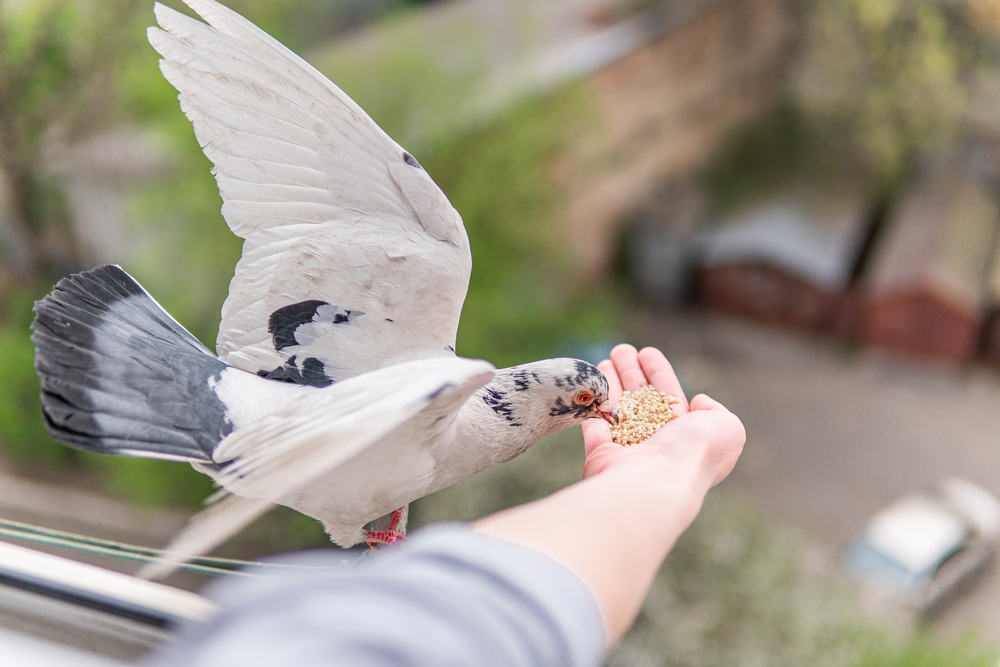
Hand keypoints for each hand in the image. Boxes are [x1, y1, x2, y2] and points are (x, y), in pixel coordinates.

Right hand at [582, 344, 744, 489]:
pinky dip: (593, 403)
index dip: (659, 371)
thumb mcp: (728, 427)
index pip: (668, 395)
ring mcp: (626, 448)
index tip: (647, 352)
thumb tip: (698, 401)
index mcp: (684, 434)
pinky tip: (590, 383)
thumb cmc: (694, 452)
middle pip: (641, 398)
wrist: (658, 480)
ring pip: (617, 407)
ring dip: (611, 381)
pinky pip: (595, 423)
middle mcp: (655, 441)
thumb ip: (716, 411)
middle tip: (621, 349)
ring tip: (606, 358)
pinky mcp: (601, 453)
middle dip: (631, 372)